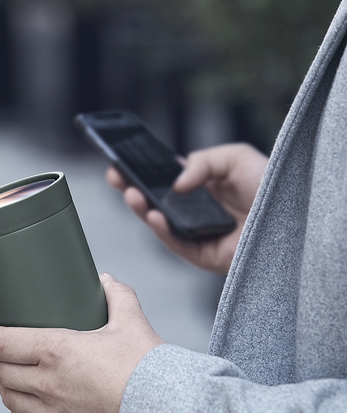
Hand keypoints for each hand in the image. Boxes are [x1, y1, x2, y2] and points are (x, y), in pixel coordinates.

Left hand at [0, 273, 162, 412]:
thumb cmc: (149, 370)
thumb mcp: (132, 322)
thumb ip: (117, 296)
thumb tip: (105, 280)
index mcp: (56, 351)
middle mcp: (47, 385)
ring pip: (9, 399)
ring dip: (4, 383)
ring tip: (11, 372)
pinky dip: (19, 411)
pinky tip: (24, 403)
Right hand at [107, 143, 267, 274]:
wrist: (297, 214)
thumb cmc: (271, 184)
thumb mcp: (235, 157)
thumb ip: (201, 162)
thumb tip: (176, 185)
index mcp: (202, 187)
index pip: (164, 181)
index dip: (142, 172)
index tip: (121, 162)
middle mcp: (196, 212)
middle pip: (155, 203)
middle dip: (132, 189)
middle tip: (114, 177)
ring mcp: (198, 234)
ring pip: (161, 225)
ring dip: (142, 210)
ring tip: (131, 193)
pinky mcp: (205, 255)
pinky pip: (177, 244)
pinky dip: (163, 230)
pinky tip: (155, 215)